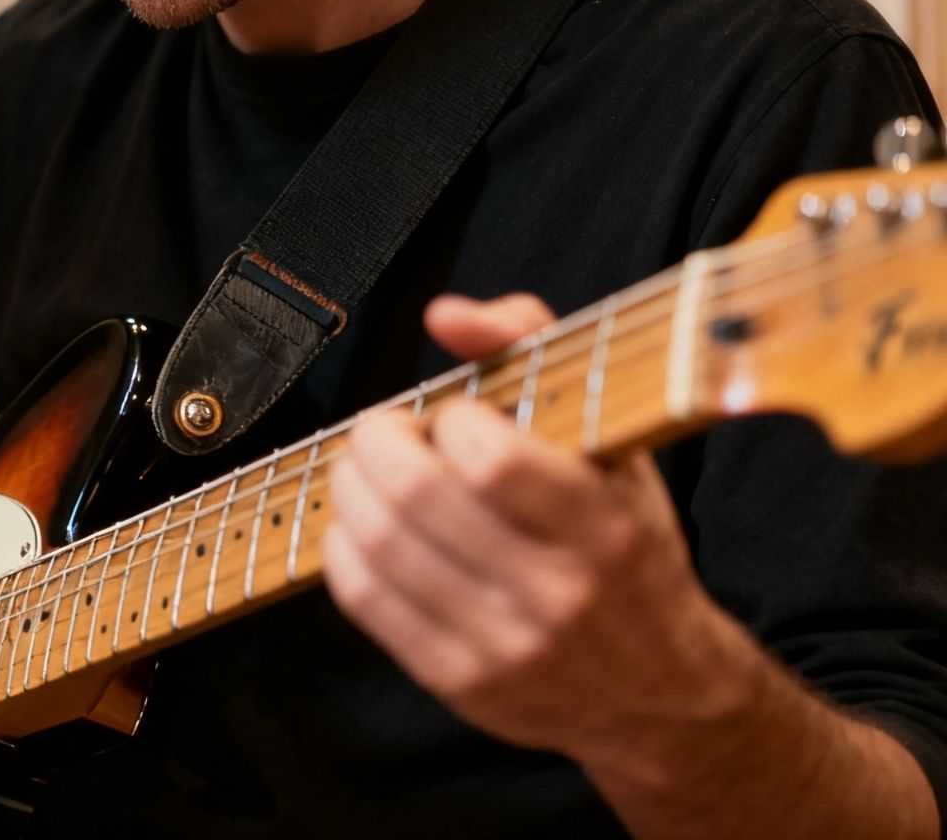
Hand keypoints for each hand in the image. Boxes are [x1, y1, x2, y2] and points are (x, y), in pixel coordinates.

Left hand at [320, 293, 758, 771]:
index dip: (449, 420)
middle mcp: (560, 593)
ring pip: (379, 545)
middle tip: (386, 431)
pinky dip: (344, 546)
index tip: (454, 416)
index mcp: (606, 527)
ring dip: (351, 488)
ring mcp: (506, 646)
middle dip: (377, 443)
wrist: (662, 692)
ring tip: (368, 471)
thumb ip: (532, 352)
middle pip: (417, 497)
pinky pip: (365, 599)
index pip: (493, 459)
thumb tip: (446, 315)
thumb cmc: (627, 547)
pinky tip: (362, 525)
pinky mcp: (462, 683)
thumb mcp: (611, 444)